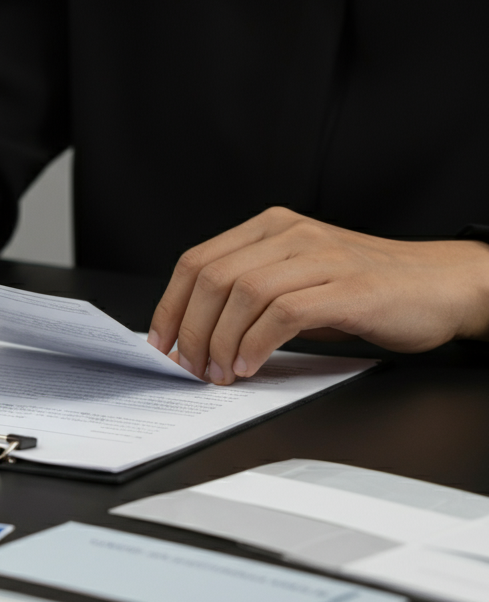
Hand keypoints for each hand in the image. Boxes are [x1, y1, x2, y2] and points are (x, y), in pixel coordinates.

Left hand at [147, 207, 488, 383]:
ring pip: (242, 294)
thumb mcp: (297, 279)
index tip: (161, 342)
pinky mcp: (347, 288)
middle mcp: (291, 234)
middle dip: (192, 330)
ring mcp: (320, 257)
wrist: (441, 285)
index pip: (197, 261)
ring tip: (221, 373)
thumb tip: (197, 333)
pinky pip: (282, 314)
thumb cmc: (365, 288)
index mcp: (270, 228)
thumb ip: (251, 294)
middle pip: (213, 279)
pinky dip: (256, 345)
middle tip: (192, 366)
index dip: (170, 306)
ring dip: (221, 342)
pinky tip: (250, 366)